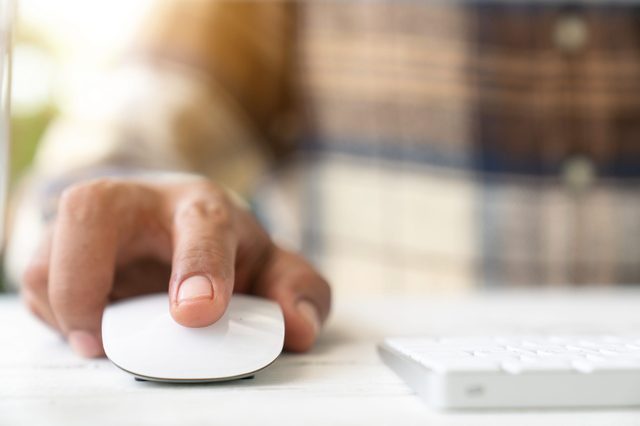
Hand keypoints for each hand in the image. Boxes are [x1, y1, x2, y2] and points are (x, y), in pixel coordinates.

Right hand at [21, 177, 330, 356]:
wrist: (178, 226)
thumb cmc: (223, 248)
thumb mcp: (272, 270)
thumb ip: (298, 293)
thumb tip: (297, 326)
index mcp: (203, 207)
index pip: (203, 225)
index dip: (199, 269)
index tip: (196, 313)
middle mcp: (141, 203)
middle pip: (91, 211)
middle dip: (86, 282)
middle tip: (102, 341)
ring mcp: (93, 222)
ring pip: (46, 254)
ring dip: (67, 310)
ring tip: (103, 337)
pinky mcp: (60, 245)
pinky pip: (35, 284)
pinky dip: (56, 315)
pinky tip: (94, 323)